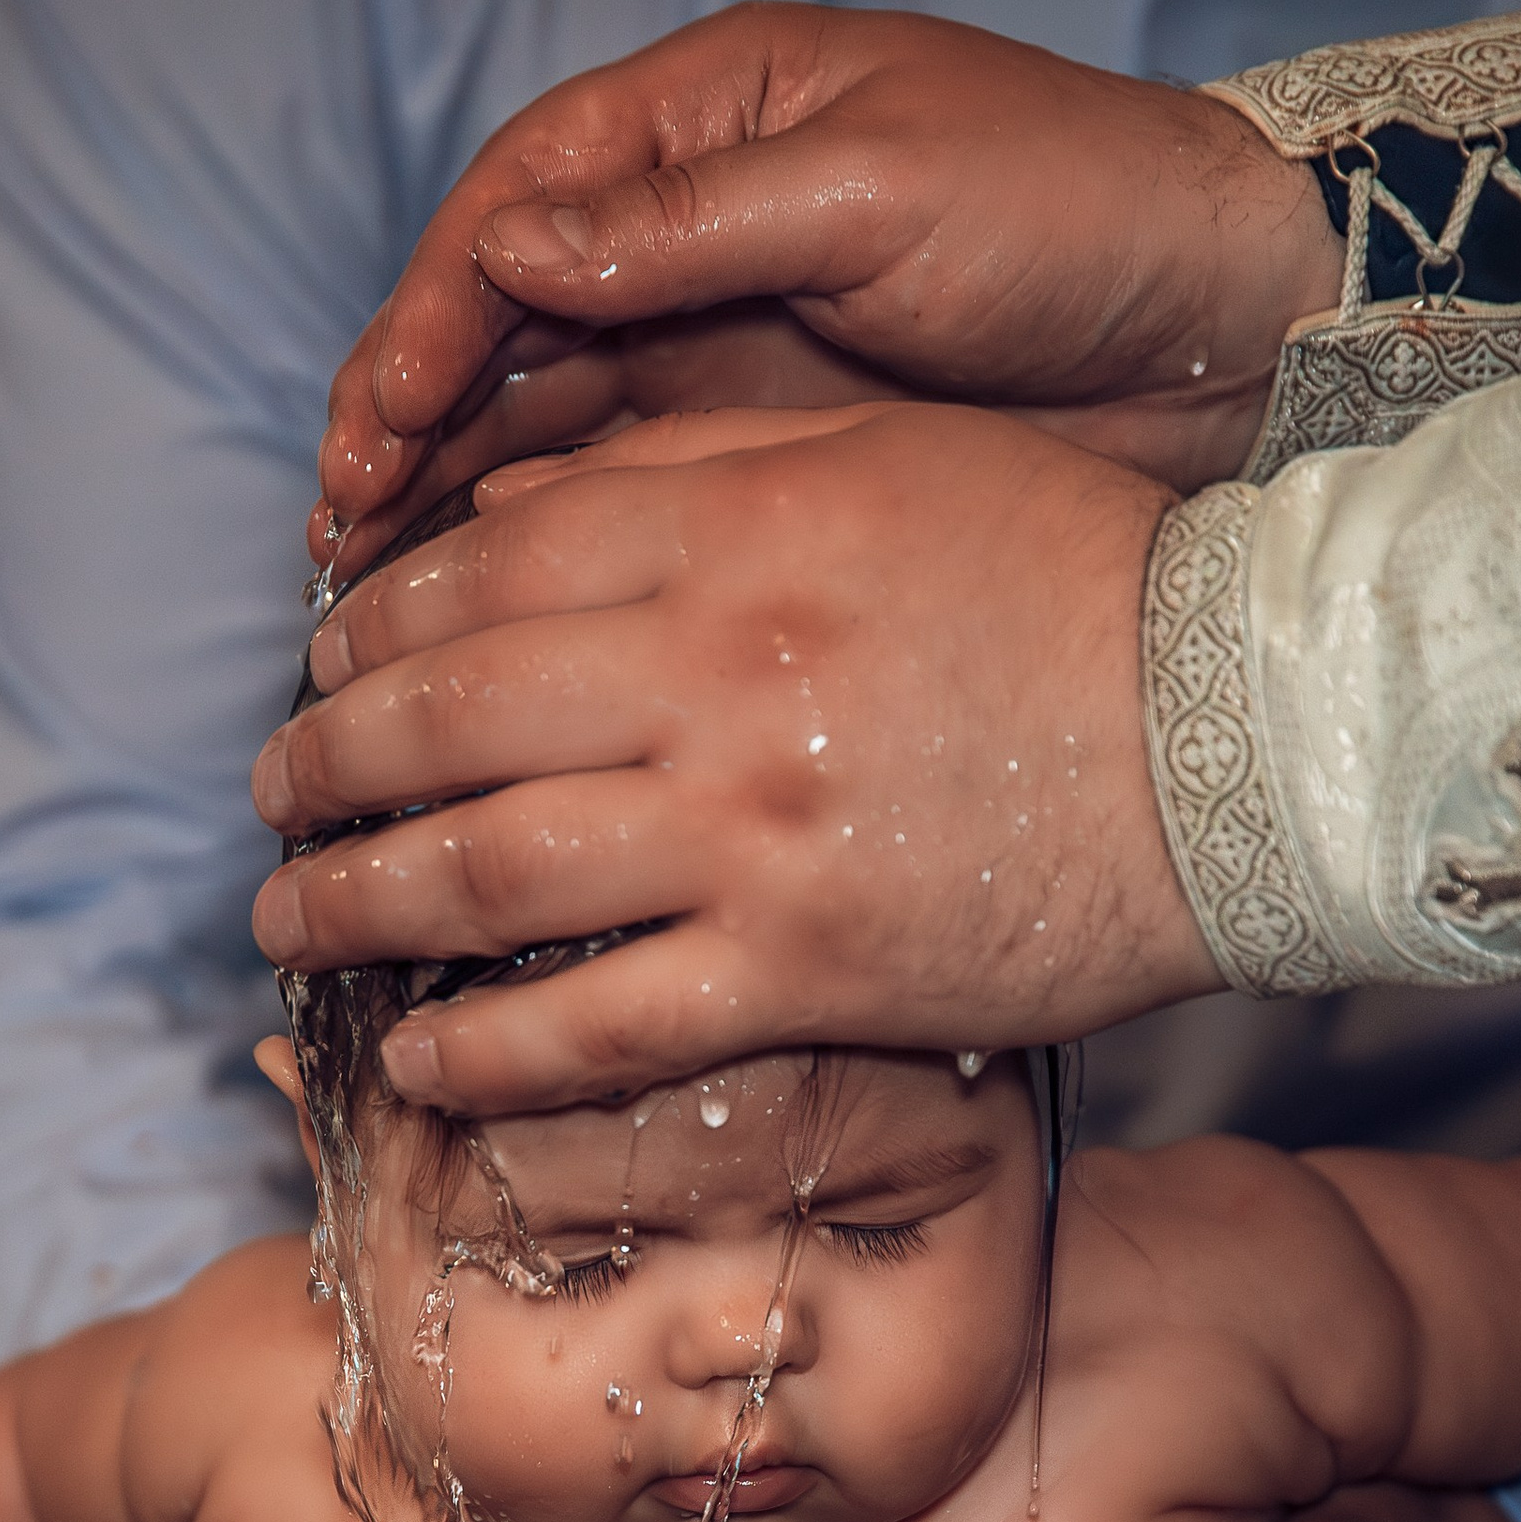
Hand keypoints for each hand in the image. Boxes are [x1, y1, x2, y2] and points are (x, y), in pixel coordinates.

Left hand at [254, 403, 1212, 1112]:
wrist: (1249, 736)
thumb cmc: (1077, 580)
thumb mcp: (885, 461)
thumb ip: (690, 465)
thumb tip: (511, 509)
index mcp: (729, 526)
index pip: (475, 574)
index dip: (365, 628)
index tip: (322, 666)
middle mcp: (713, 675)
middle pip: (443, 720)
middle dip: (321, 766)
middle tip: (271, 800)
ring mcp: (749, 834)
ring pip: (485, 875)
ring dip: (354, 904)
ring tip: (285, 923)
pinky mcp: (803, 973)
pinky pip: (598, 1026)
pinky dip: (484, 1050)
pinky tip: (415, 1060)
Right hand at [312, 6, 1339, 567]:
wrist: (1217, 332)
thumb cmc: (1071, 212)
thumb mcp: (879, 194)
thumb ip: (690, 229)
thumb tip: (507, 250)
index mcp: (709, 123)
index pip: (521, 208)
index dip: (436, 311)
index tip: (382, 413)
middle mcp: (695, 236)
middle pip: (507, 326)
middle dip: (412, 423)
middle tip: (344, 532)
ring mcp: (725, 350)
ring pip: (549, 425)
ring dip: (457, 503)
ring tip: (378, 593)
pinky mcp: (766, 456)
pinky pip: (628, 500)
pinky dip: (553, 554)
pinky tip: (493, 615)